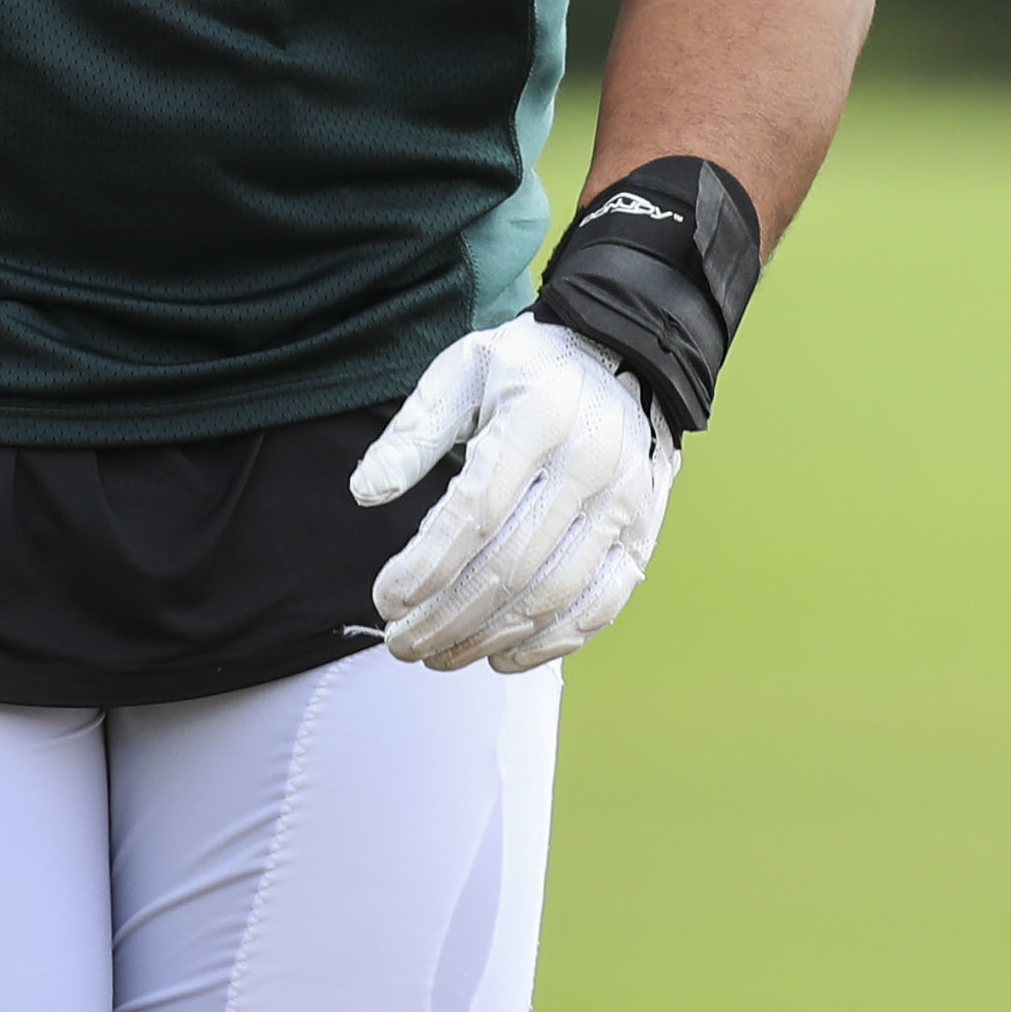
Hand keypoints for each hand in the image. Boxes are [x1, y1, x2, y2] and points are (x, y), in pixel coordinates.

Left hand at [352, 316, 679, 671]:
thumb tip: (365, 493)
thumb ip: (413, 431)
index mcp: (537, 419)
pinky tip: (503, 657)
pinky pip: (601, 603)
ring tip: (438, 654)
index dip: (427, 566)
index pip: (476, 511)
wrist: (629, 355)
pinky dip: (551, 642)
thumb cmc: (529, 368)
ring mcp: (624, 504)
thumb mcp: (462, 371)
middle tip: (400, 641)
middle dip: (447, 615)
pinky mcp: (644, 533)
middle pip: (510, 564)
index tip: (386, 598)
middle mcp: (589, 466)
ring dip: (490, 637)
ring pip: (554, 594)